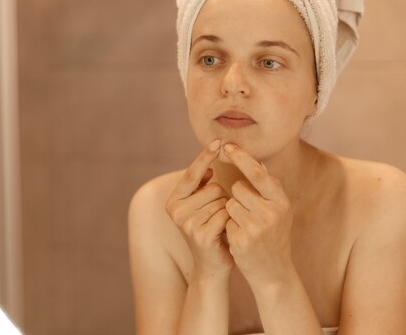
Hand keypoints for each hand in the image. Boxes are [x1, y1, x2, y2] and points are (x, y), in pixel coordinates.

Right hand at [165, 139, 233, 279]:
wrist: (212, 265)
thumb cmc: (211, 230)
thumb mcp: (202, 206)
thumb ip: (202, 186)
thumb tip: (210, 165)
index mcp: (173, 201)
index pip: (192, 174)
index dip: (205, 156)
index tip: (219, 140)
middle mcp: (176, 211)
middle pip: (213, 187)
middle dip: (222, 198)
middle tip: (216, 218)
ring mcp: (187, 223)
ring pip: (221, 200)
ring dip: (228, 210)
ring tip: (220, 226)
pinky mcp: (201, 235)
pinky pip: (225, 214)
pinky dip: (231, 221)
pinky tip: (225, 233)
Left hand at [222, 143, 293, 285]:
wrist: (274, 270)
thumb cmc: (274, 234)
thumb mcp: (279, 210)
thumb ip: (269, 187)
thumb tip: (258, 162)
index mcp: (281, 201)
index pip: (258, 173)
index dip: (242, 158)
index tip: (228, 146)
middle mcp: (271, 213)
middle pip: (238, 188)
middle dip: (237, 197)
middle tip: (249, 212)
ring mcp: (256, 227)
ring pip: (229, 204)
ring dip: (232, 212)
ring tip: (245, 226)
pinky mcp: (241, 239)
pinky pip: (226, 220)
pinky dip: (229, 226)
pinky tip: (241, 237)